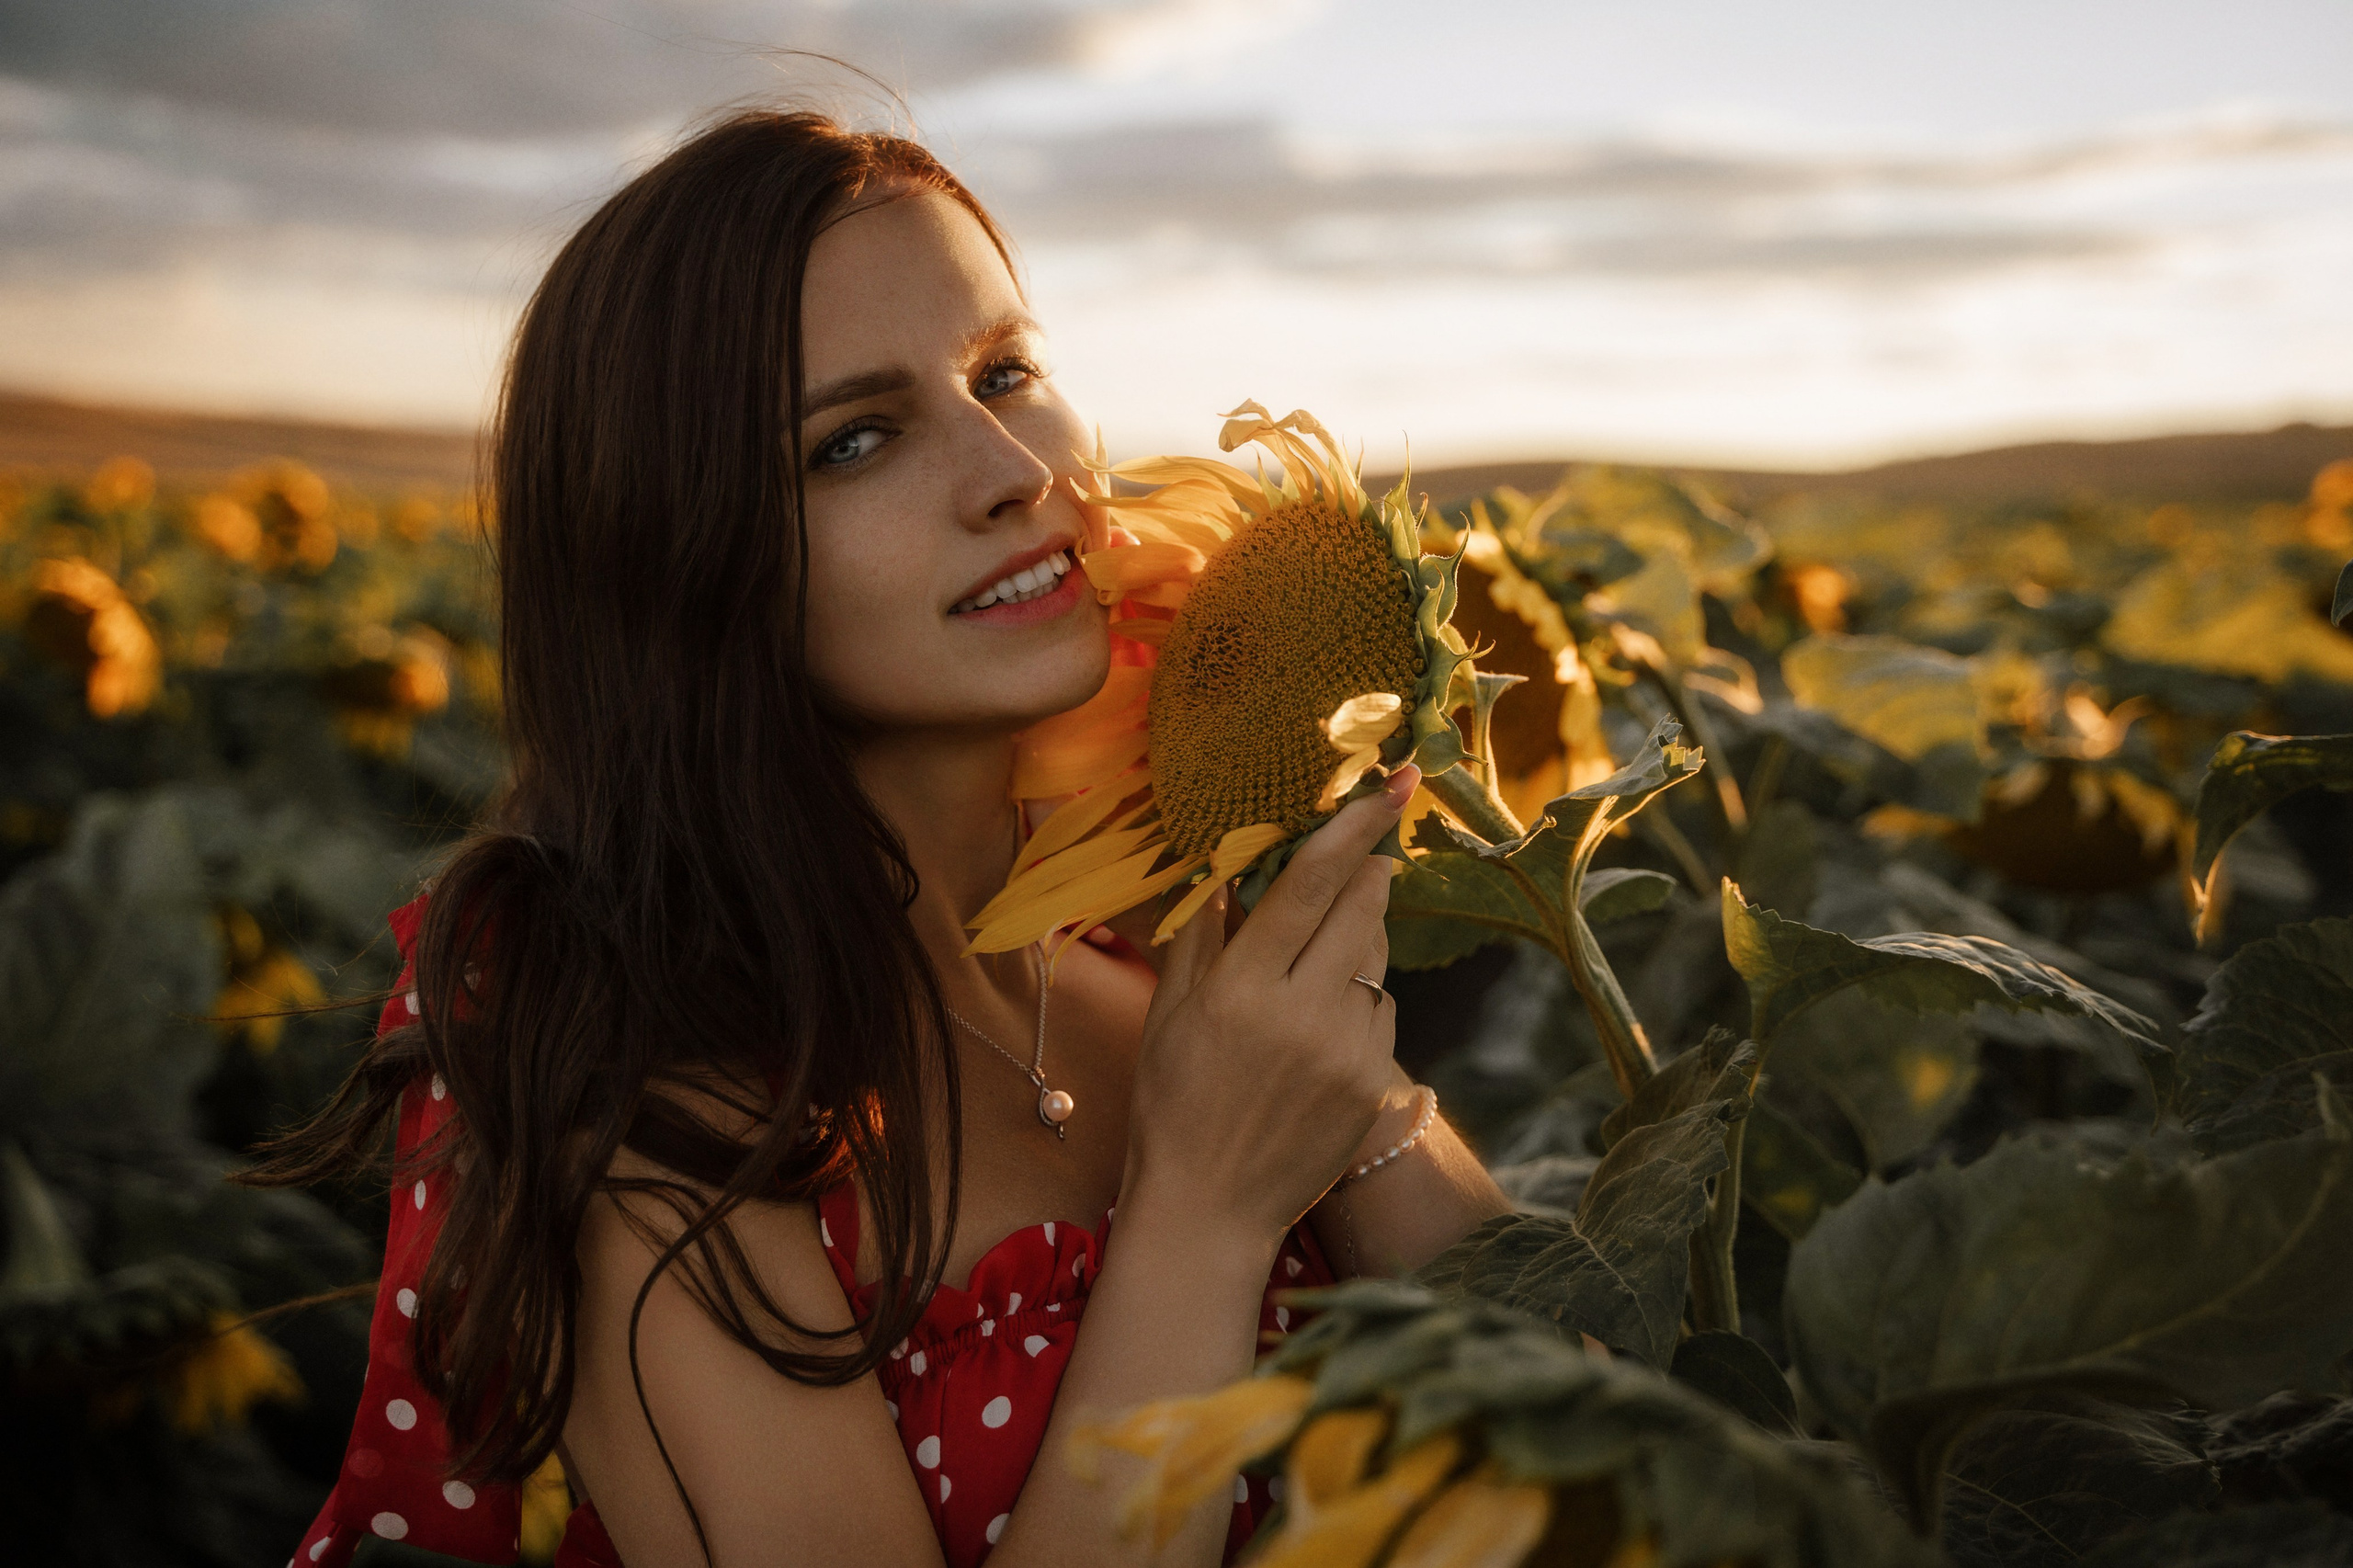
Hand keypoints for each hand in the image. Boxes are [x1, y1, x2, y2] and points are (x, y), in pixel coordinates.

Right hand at [1119, 766, 1418, 1243]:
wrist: (1211, 1207)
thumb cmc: (1174, 1103)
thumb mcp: (1170, 1013)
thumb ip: (1203, 934)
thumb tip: (1228, 866)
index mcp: (1241, 988)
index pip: (1310, 884)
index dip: (1353, 827)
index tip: (1393, 783)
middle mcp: (1302, 1014)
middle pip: (1362, 908)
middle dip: (1371, 872)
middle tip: (1371, 852)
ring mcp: (1346, 1052)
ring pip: (1375, 962)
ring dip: (1358, 945)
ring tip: (1313, 973)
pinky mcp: (1373, 1084)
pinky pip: (1381, 1015)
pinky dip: (1360, 1005)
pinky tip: (1322, 1033)